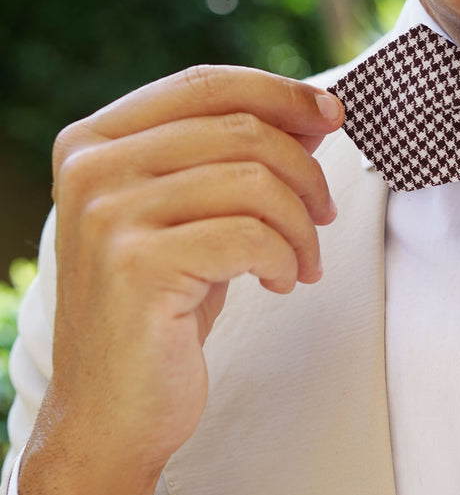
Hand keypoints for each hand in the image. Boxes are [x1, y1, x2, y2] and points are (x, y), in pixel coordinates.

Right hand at [17, 66, 344, 494]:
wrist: (114, 411)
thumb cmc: (162, 313)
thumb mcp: (195, 221)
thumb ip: (233, 163)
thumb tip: (313, 114)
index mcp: (96, 142)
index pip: (206, 84)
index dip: (282, 94)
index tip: (333, 117)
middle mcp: (92, 167)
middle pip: (242, 130)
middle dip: (306, 174)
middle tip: (325, 218)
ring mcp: (108, 215)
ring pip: (254, 182)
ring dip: (302, 226)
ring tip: (304, 263)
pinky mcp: (138, 266)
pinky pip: (251, 237)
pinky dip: (286, 260)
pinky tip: (282, 285)